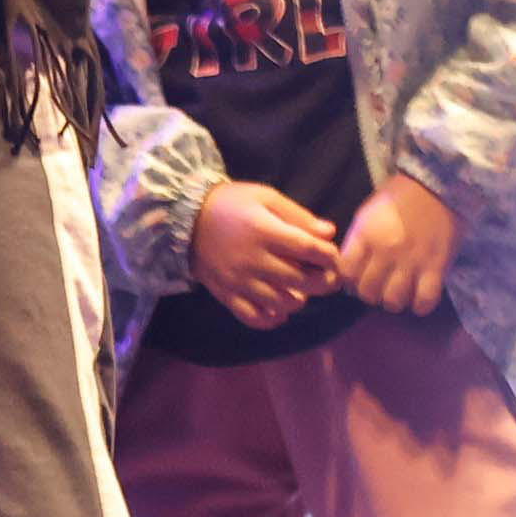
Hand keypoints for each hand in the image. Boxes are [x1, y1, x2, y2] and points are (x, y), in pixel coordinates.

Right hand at [191, 181, 340, 330]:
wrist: (184, 217)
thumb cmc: (231, 202)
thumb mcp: (265, 197)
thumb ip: (298, 215)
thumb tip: (329, 233)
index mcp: (264, 231)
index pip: (309, 249)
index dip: (329, 255)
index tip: (331, 255)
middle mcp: (253, 260)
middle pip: (301, 281)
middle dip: (324, 281)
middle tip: (327, 277)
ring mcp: (238, 280)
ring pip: (281, 303)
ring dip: (299, 299)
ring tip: (300, 290)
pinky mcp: (226, 294)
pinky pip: (253, 317)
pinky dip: (271, 319)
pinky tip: (279, 310)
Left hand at [336, 171, 459, 315]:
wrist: (439, 184)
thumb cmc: (399, 197)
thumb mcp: (368, 214)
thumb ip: (357, 242)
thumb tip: (347, 270)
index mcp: (366, 235)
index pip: (346, 273)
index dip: (349, 281)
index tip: (357, 278)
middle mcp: (386, 251)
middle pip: (368, 293)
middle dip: (371, 294)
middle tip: (379, 287)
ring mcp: (412, 261)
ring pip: (393, 302)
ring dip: (394, 301)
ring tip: (399, 292)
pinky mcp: (437, 267)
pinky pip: (425, 300)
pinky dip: (421, 304)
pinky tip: (420, 295)